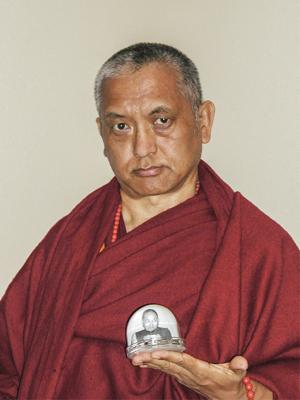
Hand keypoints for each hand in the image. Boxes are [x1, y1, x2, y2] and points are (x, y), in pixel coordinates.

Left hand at [131, 351, 247, 399]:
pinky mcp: (182, 376)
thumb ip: (238, 367)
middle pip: (168, 366)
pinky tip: (144, 361)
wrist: (227, 397)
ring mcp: (184, 377)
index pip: (182, 362)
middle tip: (136, 356)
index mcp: (201, 371)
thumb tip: (241, 362)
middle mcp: (190, 375)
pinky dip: (154, 364)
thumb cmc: (230, 382)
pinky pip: (166, 369)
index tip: (155, 353)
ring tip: (135, 357)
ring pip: (164, 368)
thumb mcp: (237, 375)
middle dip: (151, 360)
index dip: (168, 357)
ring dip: (149, 363)